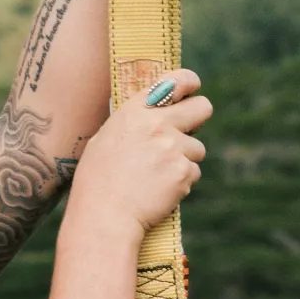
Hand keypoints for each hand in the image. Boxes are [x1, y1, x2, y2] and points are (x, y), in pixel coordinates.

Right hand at [66, 71, 211, 236]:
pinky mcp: (183, 173)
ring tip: (157, 176)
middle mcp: (157, 125)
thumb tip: (150, 117)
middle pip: (202, 108)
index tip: (193, 88)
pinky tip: (159, 191)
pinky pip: (193, 173)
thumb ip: (131, 124)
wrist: (104, 217)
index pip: (174, 81)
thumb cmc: (97, 182)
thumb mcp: (105, 140)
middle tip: (188, 131)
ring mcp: (173, 149)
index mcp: (135, 112)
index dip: (189, 83)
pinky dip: (181, 183)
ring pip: (197, 149)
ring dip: (184, 161)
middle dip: (199, 117)